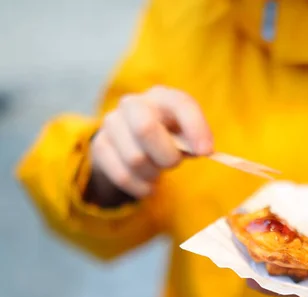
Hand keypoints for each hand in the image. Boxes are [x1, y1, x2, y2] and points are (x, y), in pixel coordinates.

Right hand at [89, 86, 212, 199]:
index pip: (180, 104)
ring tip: (158, 170)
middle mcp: (133, 103)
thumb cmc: (169, 136)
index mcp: (162, 96)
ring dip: (154, 173)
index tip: (206, 152)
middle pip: (145, 128)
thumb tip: (202, 149)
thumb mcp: (186, 134)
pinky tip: (148, 185)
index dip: (195, 128)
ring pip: (135, 158)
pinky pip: (122, 176)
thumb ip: (196, 140)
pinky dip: (140, 187)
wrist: (132, 140)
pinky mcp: (100, 145)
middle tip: (174, 163)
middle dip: (166, 155)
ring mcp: (112, 123)